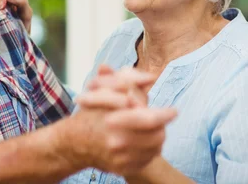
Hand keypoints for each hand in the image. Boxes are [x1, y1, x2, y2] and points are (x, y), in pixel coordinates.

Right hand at [61, 67, 175, 176]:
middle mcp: (117, 142)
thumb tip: (151, 77)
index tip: (173, 111)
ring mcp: (120, 159)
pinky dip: (149, 150)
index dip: (165, 114)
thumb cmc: (91, 113)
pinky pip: (147, 160)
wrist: (73, 143)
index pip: (151, 119)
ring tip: (154, 128)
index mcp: (112, 120)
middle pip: (157, 135)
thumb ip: (127, 80)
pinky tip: (144, 141)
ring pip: (155, 148)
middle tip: (167, 117)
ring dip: (157, 137)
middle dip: (162, 125)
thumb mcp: (103, 90)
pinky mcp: (122, 170)